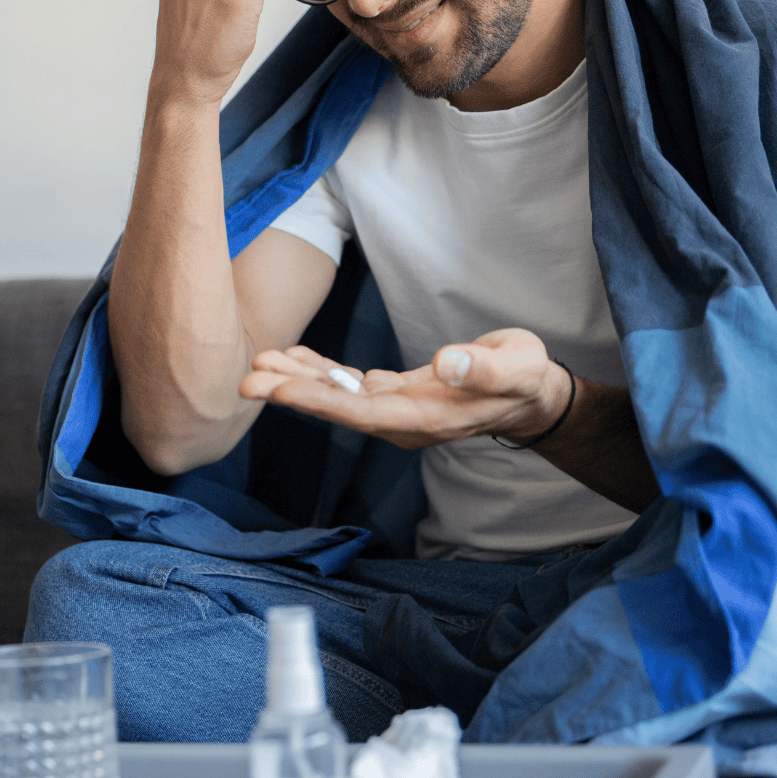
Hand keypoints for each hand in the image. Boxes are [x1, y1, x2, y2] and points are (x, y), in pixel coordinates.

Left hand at [237, 330, 568, 450]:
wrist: (529, 393)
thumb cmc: (524, 378)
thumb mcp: (514, 367)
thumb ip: (481, 368)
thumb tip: (445, 362)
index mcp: (426, 418)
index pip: (361, 412)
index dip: (318, 401)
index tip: (278, 390)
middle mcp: (403, 420)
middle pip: (338, 408)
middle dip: (292, 393)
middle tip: (246, 379)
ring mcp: (396, 409)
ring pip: (338, 395)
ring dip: (298, 380)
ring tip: (259, 363)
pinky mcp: (395, 393)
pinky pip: (349, 384)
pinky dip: (321, 371)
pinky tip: (294, 357)